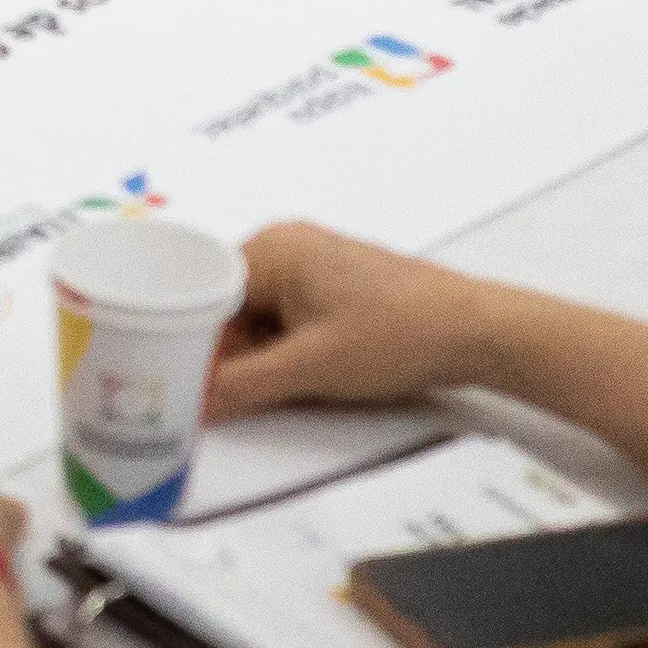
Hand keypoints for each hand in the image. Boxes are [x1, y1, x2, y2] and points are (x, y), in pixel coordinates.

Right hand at [203, 224, 506, 421]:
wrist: (476, 333)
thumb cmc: (404, 331)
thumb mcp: (309, 368)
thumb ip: (240, 386)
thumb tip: (194, 400)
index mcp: (274, 248)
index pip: (202, 292)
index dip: (186, 339)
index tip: (171, 374)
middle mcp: (290, 248)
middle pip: (227, 307)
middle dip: (221, 352)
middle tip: (209, 396)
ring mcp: (315, 268)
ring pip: (257, 319)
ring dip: (254, 356)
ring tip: (257, 390)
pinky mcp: (335, 291)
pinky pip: (286, 322)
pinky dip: (281, 352)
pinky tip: (289, 379)